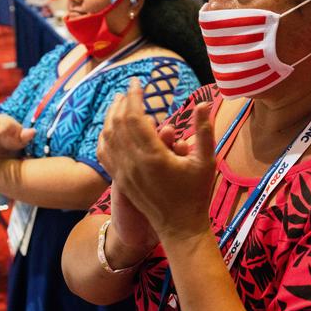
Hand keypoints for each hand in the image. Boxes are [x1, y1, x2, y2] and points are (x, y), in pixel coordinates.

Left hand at [97, 79, 214, 241]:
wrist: (180, 228)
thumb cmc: (196, 195)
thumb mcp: (206, 162)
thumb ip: (204, 132)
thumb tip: (202, 104)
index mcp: (153, 156)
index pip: (135, 118)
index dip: (134, 97)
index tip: (137, 83)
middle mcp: (133, 163)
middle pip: (118, 124)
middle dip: (122, 102)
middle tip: (130, 90)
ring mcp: (123, 173)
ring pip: (108, 137)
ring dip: (111, 117)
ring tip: (119, 103)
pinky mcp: (120, 181)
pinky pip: (104, 154)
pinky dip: (105, 136)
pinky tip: (110, 129)